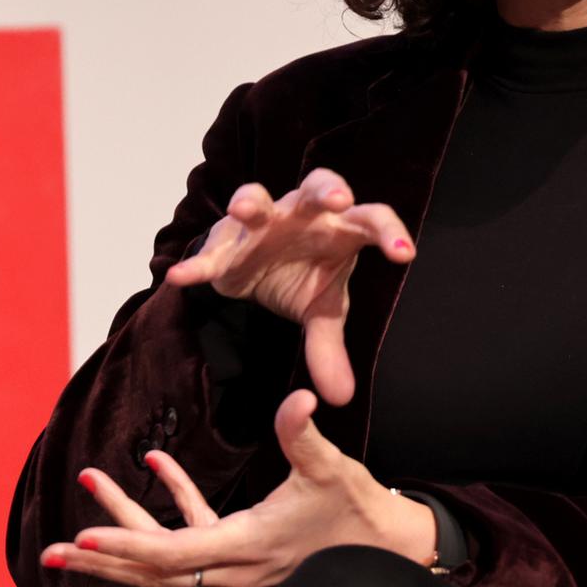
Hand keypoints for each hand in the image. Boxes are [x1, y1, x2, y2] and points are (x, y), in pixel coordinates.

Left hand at [41, 390, 436, 586]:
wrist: (388, 547)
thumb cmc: (359, 513)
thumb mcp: (331, 470)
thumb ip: (304, 434)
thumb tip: (298, 399)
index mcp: (245, 547)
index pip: (171, 553)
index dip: (124, 546)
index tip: (81, 540)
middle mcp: (232, 565)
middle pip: (151, 570)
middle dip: (101, 561)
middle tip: (52, 553)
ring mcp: (235, 562)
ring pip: (164, 554)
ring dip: (124, 527)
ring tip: (88, 485)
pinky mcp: (242, 549)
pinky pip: (192, 531)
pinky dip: (170, 502)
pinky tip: (154, 464)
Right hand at [164, 167, 414, 404]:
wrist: (256, 270)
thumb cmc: (301, 275)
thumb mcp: (320, 312)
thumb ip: (330, 349)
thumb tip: (341, 399)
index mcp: (338, 228)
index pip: (371, 220)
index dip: (388, 233)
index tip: (405, 254)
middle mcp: (303, 215)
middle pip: (318, 188)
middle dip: (327, 191)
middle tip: (337, 200)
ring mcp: (261, 222)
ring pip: (259, 198)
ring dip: (251, 202)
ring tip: (244, 210)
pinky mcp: (224, 242)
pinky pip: (210, 249)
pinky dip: (197, 262)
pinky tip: (182, 277)